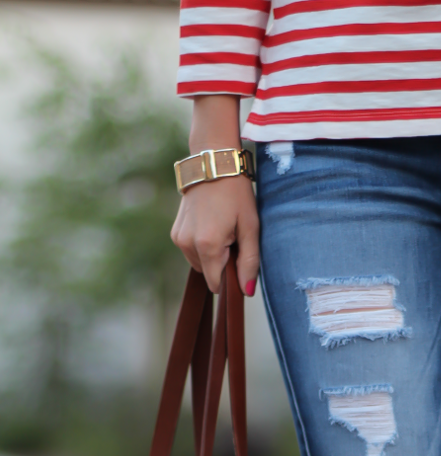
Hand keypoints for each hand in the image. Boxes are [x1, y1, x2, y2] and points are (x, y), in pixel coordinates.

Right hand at [169, 95, 259, 295]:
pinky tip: (211, 224)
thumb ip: (249, 262)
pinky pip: (191, 251)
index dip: (231, 275)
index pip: (216, 283)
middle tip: (232, 235)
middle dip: (222, 262)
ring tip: (222, 227)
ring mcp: (178, 238)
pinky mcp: (175, 232)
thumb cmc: (236, 194)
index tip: (239, 255)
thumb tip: (246, 292)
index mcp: (207, 246)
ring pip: (199, 263)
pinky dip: (202, 245)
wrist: (213, 163)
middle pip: (208, 273)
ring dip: (212, 253)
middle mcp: (187, 244)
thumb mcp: (250, 228)